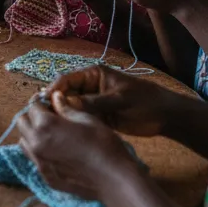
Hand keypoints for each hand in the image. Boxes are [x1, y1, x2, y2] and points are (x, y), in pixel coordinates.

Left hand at [19, 91, 145, 202]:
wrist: (114, 179)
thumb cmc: (104, 144)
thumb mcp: (87, 119)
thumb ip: (66, 108)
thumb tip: (55, 97)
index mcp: (45, 125)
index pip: (32, 107)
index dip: (41, 103)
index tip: (50, 103)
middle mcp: (36, 144)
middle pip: (22, 123)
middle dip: (32, 117)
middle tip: (50, 117)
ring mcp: (39, 162)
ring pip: (24, 142)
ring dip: (32, 134)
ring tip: (51, 134)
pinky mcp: (46, 177)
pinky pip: (33, 159)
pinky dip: (39, 151)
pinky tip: (57, 152)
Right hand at [44, 65, 184, 137]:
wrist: (166, 117)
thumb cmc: (145, 102)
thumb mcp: (119, 100)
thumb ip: (93, 102)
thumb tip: (65, 103)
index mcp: (93, 75)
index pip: (66, 79)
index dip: (53, 90)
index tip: (42, 102)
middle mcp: (88, 87)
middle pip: (64, 93)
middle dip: (53, 103)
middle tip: (42, 116)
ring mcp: (92, 102)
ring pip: (70, 107)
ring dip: (61, 114)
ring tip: (49, 126)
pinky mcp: (96, 116)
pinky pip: (79, 118)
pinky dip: (72, 123)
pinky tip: (63, 132)